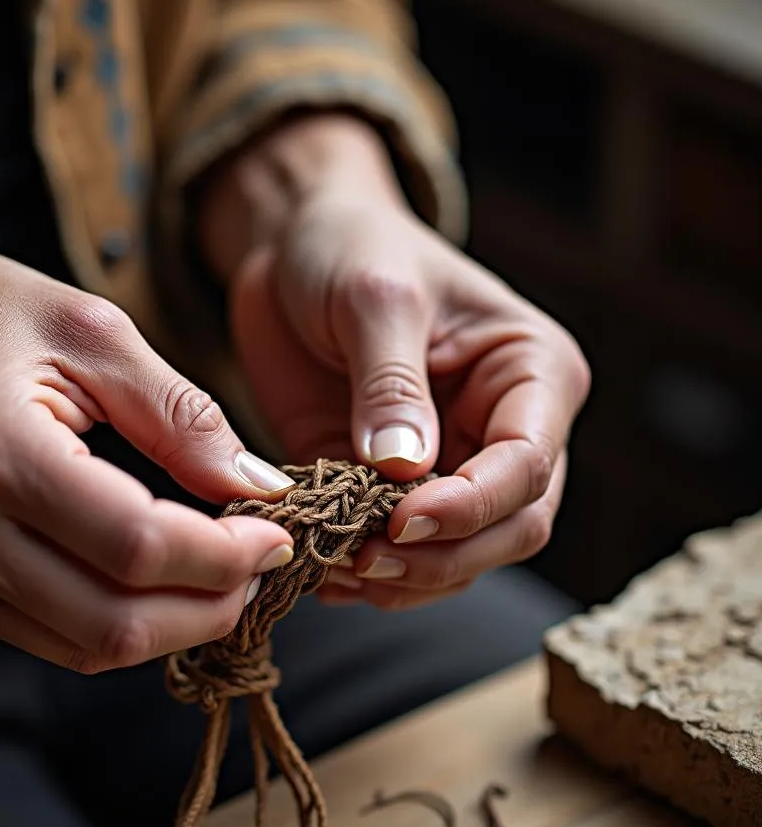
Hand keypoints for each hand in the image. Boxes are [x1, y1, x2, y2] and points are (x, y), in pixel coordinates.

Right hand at [0, 232, 295, 668]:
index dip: (225, 555)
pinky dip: (117, 619)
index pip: (136, 545)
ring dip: (171, 623)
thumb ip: (181, 415)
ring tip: (216, 570)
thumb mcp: (91, 330)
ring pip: (86, 646)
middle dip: (210, 605)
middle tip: (256, 564)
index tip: (274, 533)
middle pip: (116, 622)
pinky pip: (50, 636)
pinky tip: (150, 574)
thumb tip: (260, 486)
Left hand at [199, 115, 589, 608]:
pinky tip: (324, 574)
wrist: (295, 250)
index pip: (527, 464)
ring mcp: (451, 466)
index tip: (402, 520)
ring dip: (403, 579)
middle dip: (442, 556)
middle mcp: (504, 430)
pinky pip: (399, 553)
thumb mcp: (374, 298)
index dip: (472, 506)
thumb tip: (405, 472)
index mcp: (532, 374)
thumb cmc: (352, 247)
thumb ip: (391, 385)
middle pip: (511, 528)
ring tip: (335, 568)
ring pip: (459, 557)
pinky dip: (367, 576)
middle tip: (366, 560)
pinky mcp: (392, 489)